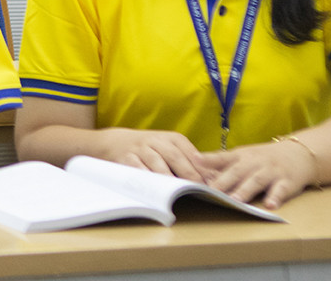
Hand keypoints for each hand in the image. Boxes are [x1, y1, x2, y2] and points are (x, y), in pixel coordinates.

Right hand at [96, 128, 211, 181]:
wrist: (116, 142)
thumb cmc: (151, 149)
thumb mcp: (169, 147)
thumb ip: (188, 160)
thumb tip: (213, 178)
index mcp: (172, 138)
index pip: (190, 152)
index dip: (202, 168)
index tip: (212, 182)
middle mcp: (156, 141)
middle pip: (175, 157)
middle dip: (188, 175)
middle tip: (198, 190)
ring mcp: (140, 149)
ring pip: (157, 165)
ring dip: (169, 180)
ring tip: (179, 193)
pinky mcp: (126, 159)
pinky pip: (139, 171)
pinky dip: (148, 181)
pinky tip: (156, 191)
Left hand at [200, 139, 317, 209]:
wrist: (297, 153)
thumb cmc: (263, 158)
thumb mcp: (242, 156)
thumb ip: (223, 164)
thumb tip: (197, 170)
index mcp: (241, 156)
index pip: (222, 157)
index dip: (208, 159)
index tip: (193, 160)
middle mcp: (254, 162)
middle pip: (237, 172)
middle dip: (223, 182)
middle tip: (211, 192)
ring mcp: (270, 171)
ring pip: (256, 181)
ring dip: (245, 191)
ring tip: (235, 201)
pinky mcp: (287, 181)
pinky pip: (281, 190)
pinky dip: (275, 197)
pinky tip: (270, 206)